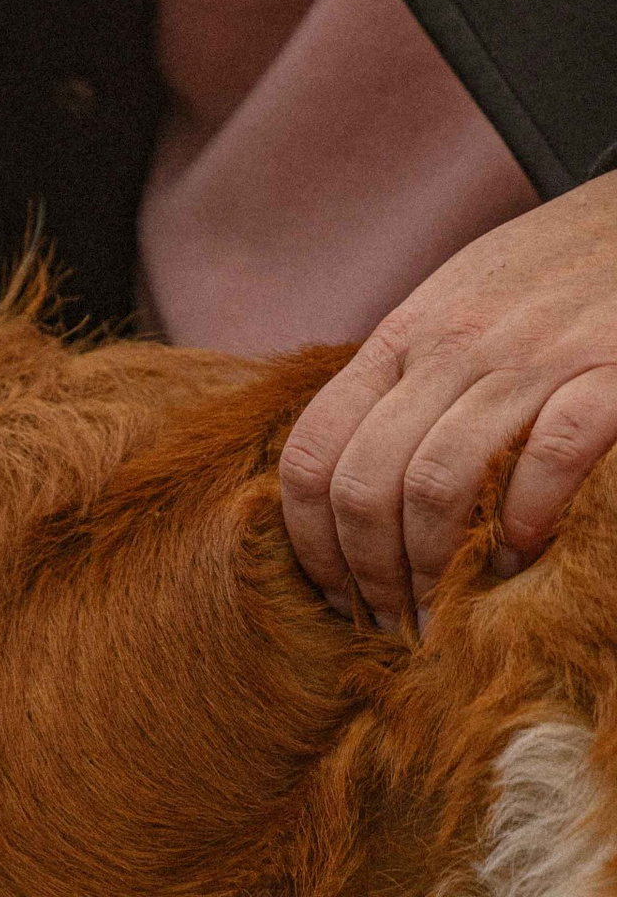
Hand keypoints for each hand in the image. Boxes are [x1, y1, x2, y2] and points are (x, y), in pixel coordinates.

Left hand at [278, 174, 616, 629]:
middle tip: (391, 626)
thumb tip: (349, 473)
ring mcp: (529, 359)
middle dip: (367, 575)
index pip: (312, 451)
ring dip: (430, 570)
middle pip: (363, 485)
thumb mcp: (455, 303)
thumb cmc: (550, 271)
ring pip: (435, 486)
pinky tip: (519, 559)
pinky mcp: (606, 373)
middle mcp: (452, 347)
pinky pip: (545, 463)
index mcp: (403, 336)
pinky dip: (525, 527)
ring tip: (442, 615)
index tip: (333, 593)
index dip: (310, 541)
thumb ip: (405, 376)